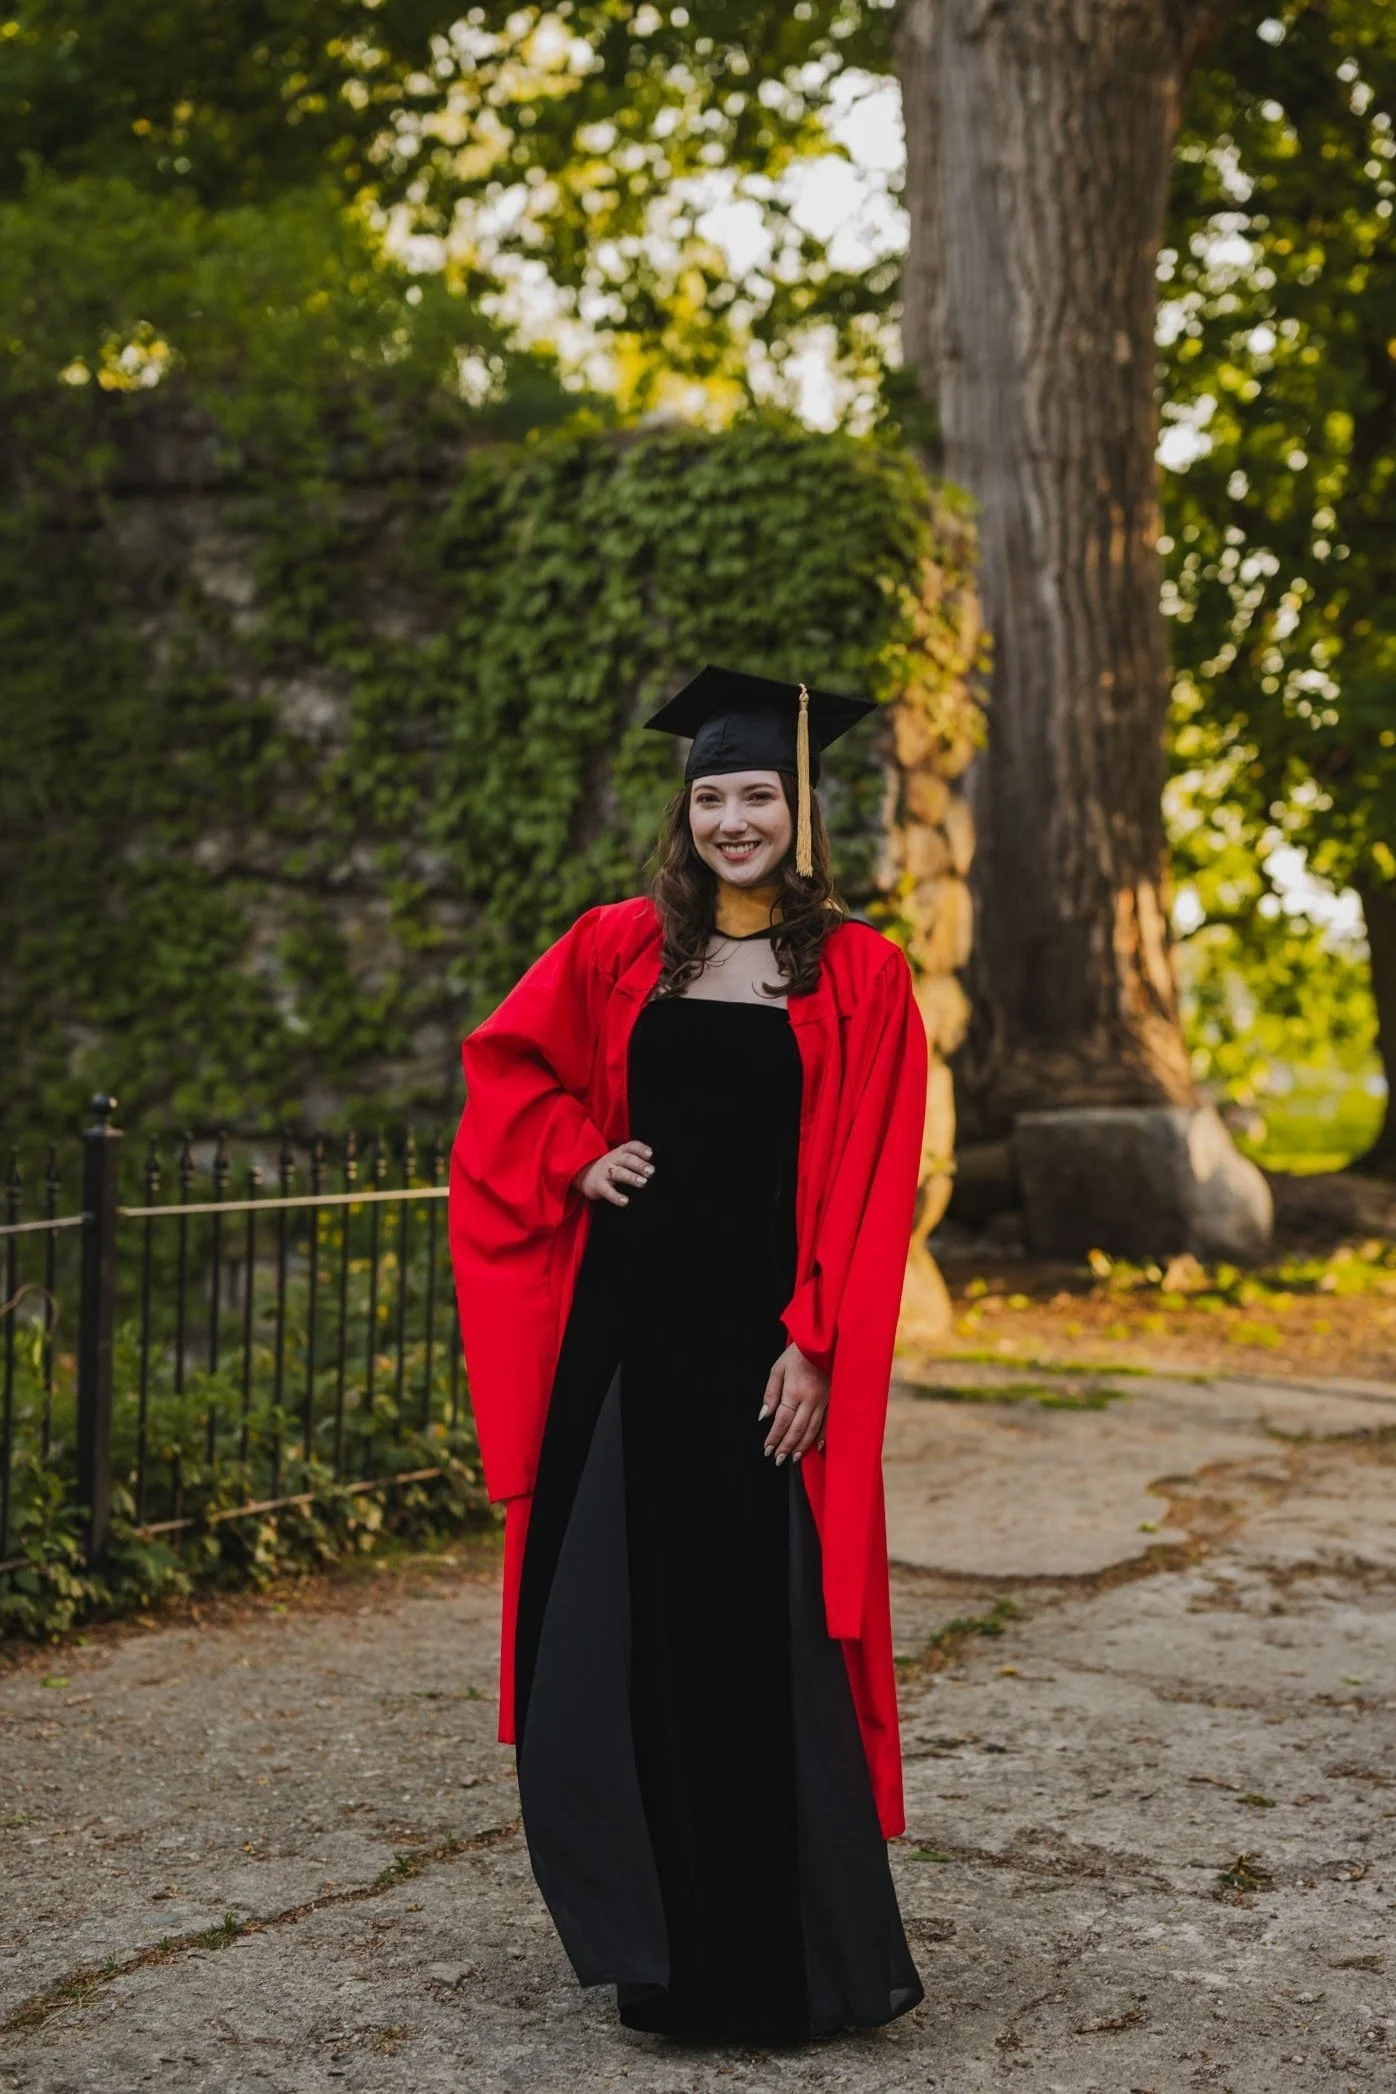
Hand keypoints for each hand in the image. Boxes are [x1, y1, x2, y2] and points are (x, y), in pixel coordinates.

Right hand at [573, 1140, 653, 1206]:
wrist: (583, 1174)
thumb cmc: (610, 1167)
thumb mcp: (620, 1159)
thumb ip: (636, 1160)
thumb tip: (654, 1169)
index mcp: (620, 1152)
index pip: (631, 1147)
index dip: (640, 1149)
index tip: (650, 1154)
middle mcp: (613, 1160)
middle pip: (627, 1159)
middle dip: (639, 1164)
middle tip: (651, 1171)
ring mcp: (604, 1172)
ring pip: (618, 1173)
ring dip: (631, 1177)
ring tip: (642, 1182)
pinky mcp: (598, 1186)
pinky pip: (607, 1191)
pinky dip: (616, 1196)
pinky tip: (625, 1201)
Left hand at [759, 1343, 827, 1464]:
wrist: (825, 1342)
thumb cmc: (799, 1353)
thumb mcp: (778, 1369)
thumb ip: (771, 1393)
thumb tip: (765, 1415)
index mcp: (794, 1391)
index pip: (782, 1421)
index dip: (774, 1437)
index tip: (767, 1449)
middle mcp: (810, 1399)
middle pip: (797, 1429)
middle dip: (786, 1446)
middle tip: (778, 1459)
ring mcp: (824, 1401)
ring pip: (812, 1430)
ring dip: (802, 1446)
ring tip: (794, 1458)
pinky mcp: (833, 1400)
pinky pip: (828, 1423)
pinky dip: (822, 1437)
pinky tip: (817, 1447)